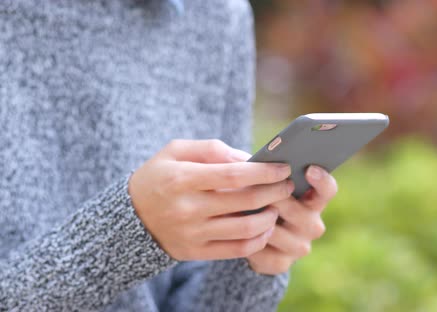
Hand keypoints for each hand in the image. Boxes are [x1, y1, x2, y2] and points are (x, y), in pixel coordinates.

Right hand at [128, 139, 293, 260]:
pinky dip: (258, 239)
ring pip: (245, 228)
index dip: (264, 171)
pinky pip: (237, 250)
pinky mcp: (195, 252)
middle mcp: (187, 208)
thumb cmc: (160, 176)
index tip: (283, 167)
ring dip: (270, 217)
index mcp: (181, 178)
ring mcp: (192, 233)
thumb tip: (248, 158)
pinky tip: (266, 227)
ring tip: (277, 206)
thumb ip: (211, 149)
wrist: (129, 217)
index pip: (234, 175)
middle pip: (245, 201)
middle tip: (288, 185)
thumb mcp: (176, 151)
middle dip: (274, 191)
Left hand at [247, 165, 337, 274]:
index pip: (327, 190)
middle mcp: (313, 225)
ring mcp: (299, 246)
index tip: (309, 169)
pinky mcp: (281, 263)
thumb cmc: (261, 199)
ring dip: (254, 219)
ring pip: (274, 230)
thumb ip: (265, 171)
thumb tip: (248, 160)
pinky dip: (246, 238)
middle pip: (296, 210)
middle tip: (254, 188)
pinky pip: (261, 248)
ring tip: (236, 209)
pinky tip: (235, 231)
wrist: (251, 237)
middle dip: (273, 198)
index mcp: (314, 201)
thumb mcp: (266, 182)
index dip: (321, 180)